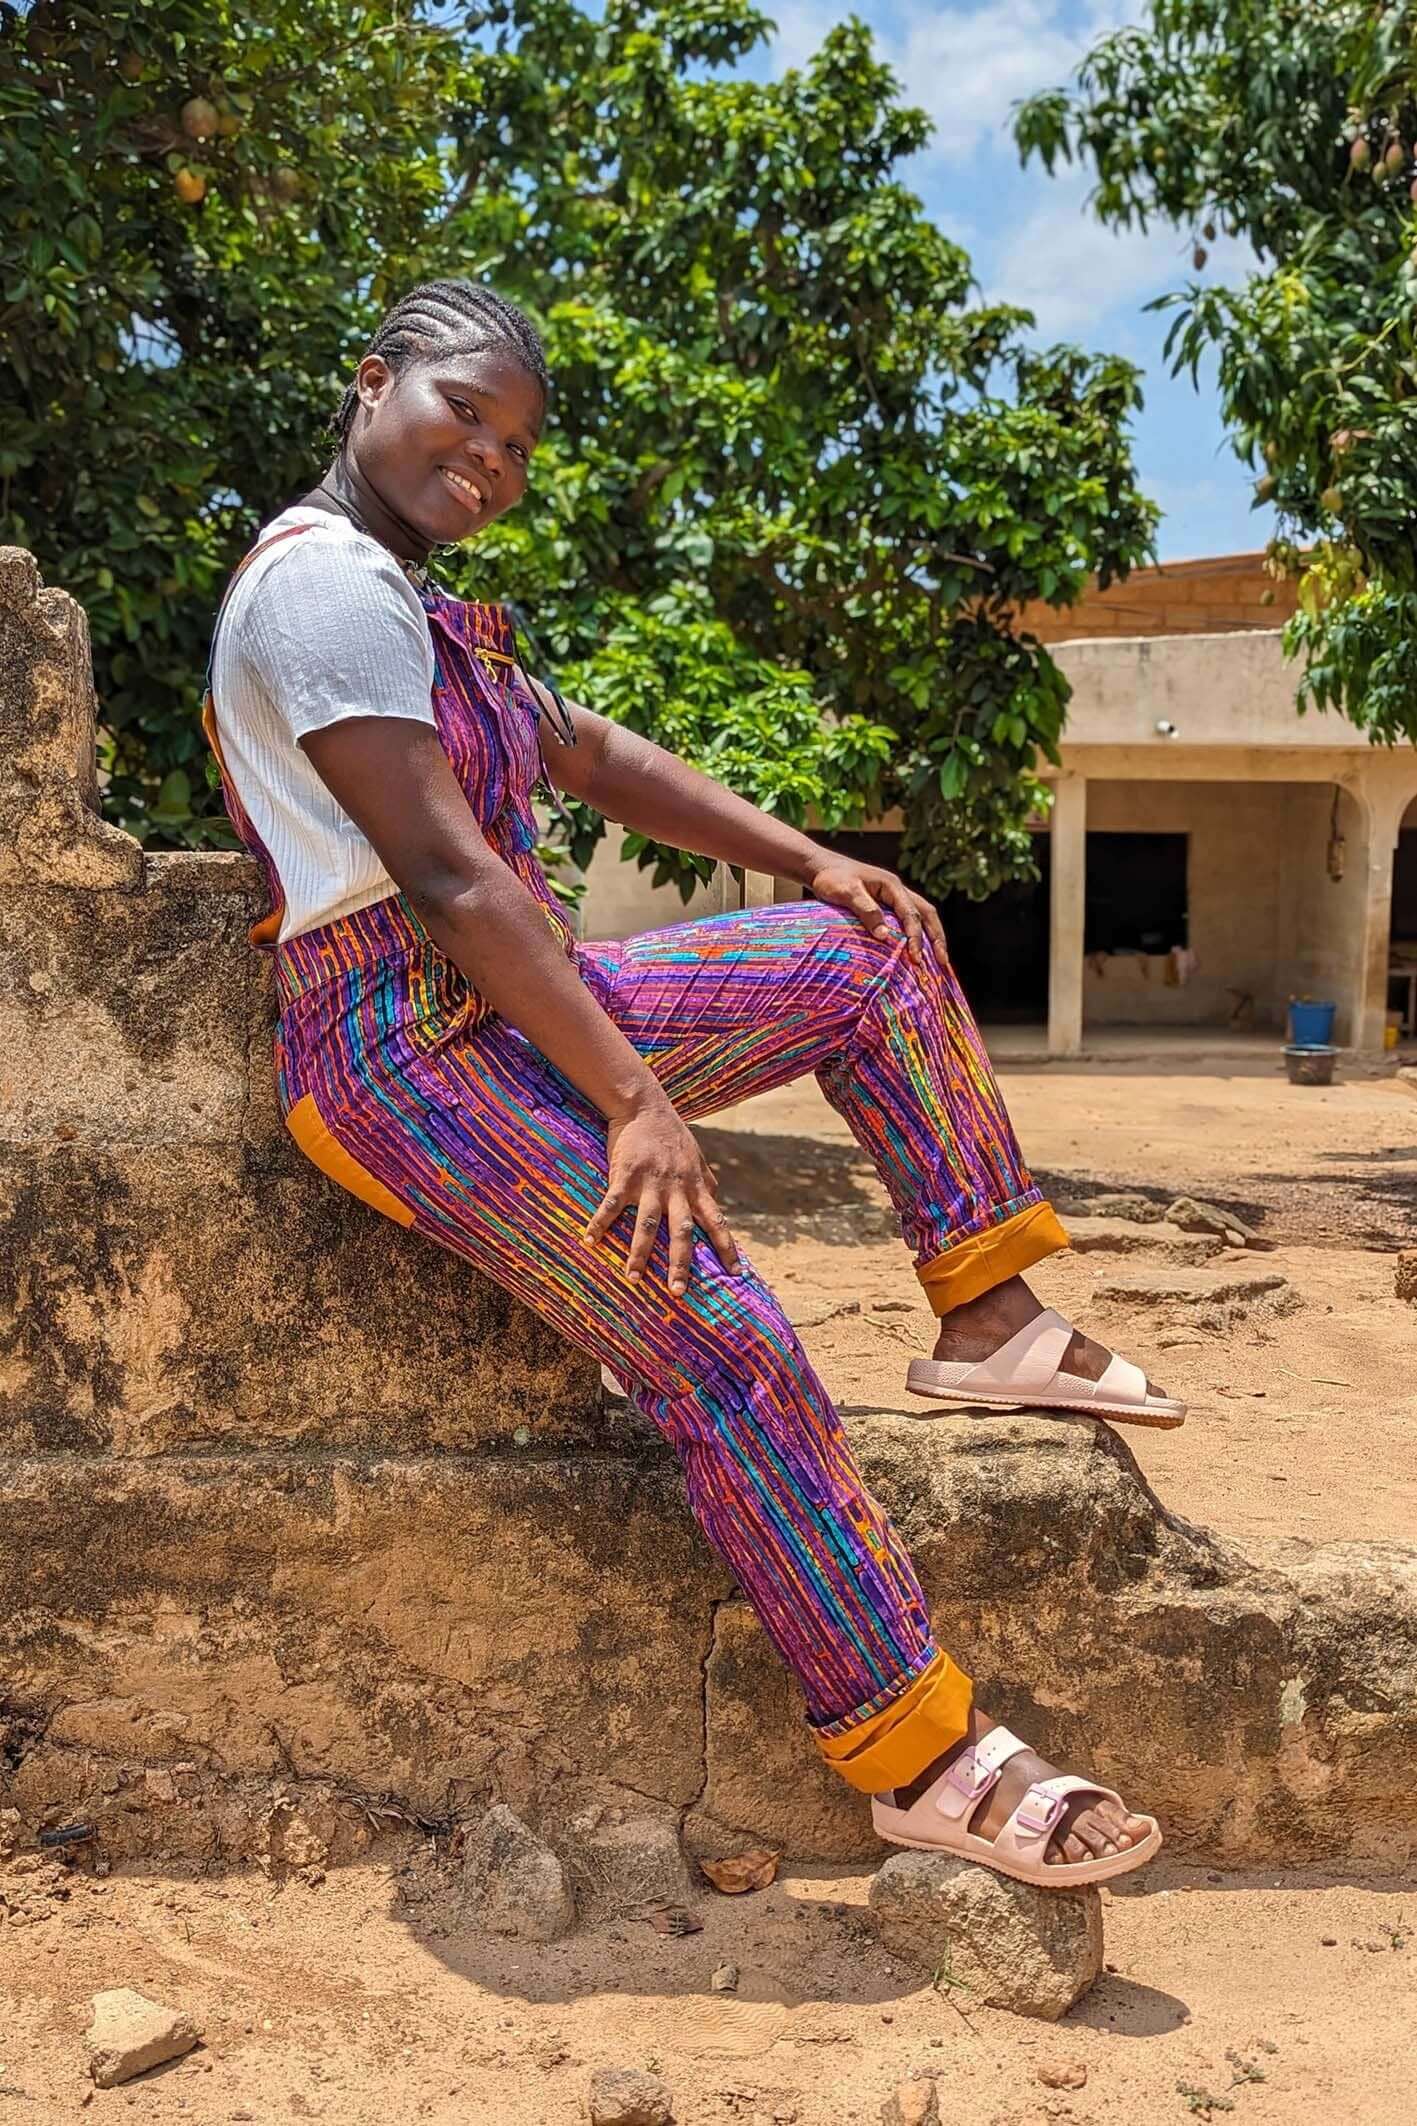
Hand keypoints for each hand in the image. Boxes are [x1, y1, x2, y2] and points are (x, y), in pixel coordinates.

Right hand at [585, 1095, 739, 1297]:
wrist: (645, 1106)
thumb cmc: (671, 1134)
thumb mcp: (696, 1157)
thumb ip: (707, 1180)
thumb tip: (716, 1197)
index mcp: (696, 1188)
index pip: (717, 1222)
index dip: (727, 1248)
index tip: (737, 1274)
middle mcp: (676, 1189)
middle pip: (682, 1232)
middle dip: (680, 1263)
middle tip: (678, 1292)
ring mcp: (650, 1183)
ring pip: (648, 1224)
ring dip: (639, 1253)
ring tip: (633, 1278)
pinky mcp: (625, 1175)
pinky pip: (611, 1204)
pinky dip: (599, 1224)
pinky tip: (590, 1241)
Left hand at [799, 849, 947, 969]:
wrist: (820, 868)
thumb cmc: (832, 879)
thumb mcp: (847, 893)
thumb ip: (866, 911)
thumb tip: (885, 936)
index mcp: (892, 886)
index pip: (911, 914)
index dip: (915, 937)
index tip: (915, 958)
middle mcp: (898, 890)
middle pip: (927, 914)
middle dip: (937, 938)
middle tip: (943, 962)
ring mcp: (894, 897)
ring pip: (922, 916)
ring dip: (932, 937)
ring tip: (939, 960)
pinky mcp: (886, 905)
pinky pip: (909, 920)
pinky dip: (918, 935)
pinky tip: (918, 951)